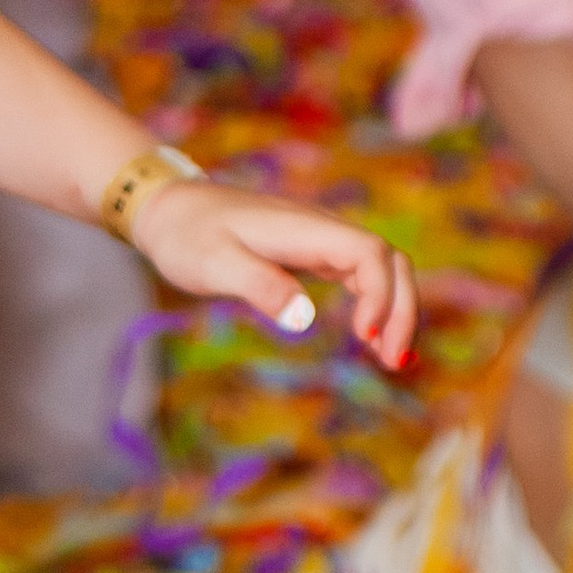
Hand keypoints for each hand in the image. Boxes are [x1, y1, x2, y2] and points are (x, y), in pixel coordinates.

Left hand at [125, 175, 417, 371]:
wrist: (170, 210)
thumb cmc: (187, 235)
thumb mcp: (213, 264)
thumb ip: (258, 286)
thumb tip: (303, 319)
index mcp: (303, 229)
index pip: (369, 253)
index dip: (380, 294)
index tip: (364, 338)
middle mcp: (321, 230)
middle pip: (389, 260)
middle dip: (402, 308)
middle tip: (394, 362)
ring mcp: (320, 241)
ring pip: (381, 269)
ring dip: (395, 310)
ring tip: (392, 361)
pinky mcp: (312, 255)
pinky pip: (360, 276)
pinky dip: (375, 306)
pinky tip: (373, 339)